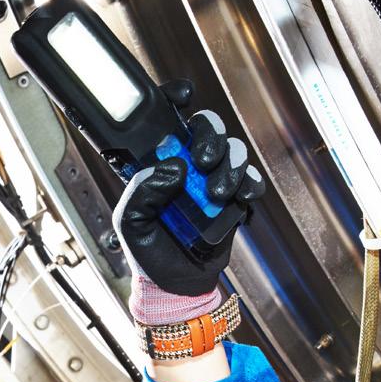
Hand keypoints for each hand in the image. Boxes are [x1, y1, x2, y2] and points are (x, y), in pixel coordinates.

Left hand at [112, 80, 265, 302]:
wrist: (175, 286)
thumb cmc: (148, 252)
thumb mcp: (130, 222)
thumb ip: (141, 190)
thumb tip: (172, 165)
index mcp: (158, 163)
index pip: (167, 119)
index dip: (176, 99)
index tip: (183, 95)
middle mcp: (187, 165)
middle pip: (207, 126)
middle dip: (210, 136)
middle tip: (202, 161)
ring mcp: (212, 181)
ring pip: (233, 150)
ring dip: (229, 166)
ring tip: (216, 195)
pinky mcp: (234, 200)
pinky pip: (250, 180)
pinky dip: (249, 183)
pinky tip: (240, 198)